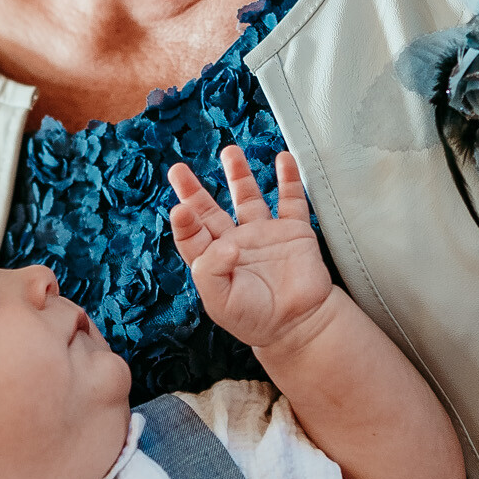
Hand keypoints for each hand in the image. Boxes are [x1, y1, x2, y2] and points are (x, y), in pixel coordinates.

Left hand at [168, 147, 331, 354]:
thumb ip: (212, 271)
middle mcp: (235, 243)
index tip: (180, 209)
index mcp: (213, 261)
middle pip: (209, 211)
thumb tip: (224, 243)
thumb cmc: (256, 319)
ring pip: (247, 197)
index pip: (192, 236)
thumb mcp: (221, 302)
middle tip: (178, 170)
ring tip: (230, 152)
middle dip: (193, 189)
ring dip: (239, 174)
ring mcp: (264, 234)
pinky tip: (283, 159)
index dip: (184, 222)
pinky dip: (288, 179)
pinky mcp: (293, 232)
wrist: (300, 325)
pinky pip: (291, 200)